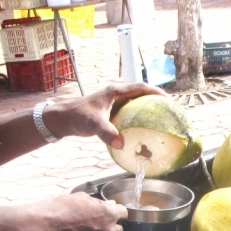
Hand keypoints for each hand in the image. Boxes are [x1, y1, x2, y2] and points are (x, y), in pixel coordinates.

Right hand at [38, 192, 128, 230]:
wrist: (46, 225)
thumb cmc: (63, 208)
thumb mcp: (83, 198)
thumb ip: (99, 203)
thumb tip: (108, 205)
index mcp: (108, 214)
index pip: (124, 213)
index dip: (117, 212)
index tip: (113, 212)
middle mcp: (108, 230)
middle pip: (118, 230)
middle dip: (111, 226)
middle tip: (99, 222)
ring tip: (83, 230)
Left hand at [42, 83, 166, 149]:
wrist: (62, 119)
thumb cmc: (76, 117)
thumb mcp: (92, 123)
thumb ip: (106, 132)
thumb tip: (121, 143)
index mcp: (115, 92)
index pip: (141, 87)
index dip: (156, 92)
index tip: (169, 100)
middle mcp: (116, 95)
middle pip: (141, 94)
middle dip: (156, 101)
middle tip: (169, 111)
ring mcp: (114, 104)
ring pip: (136, 104)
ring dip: (148, 109)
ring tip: (161, 120)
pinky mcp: (111, 113)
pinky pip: (130, 114)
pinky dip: (138, 119)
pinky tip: (143, 131)